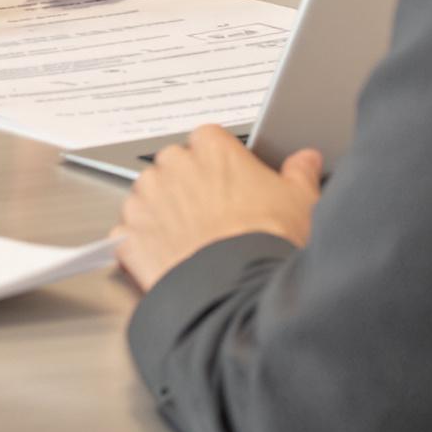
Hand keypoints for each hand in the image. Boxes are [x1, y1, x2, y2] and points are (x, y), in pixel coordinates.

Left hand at [114, 124, 323, 291]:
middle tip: (209, 216)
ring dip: (159, 214)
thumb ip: (299, 173)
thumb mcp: (299, 201)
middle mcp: (173, 165)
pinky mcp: (128, 236)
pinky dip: (138, 246)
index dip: (217, 166)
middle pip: (173, 166)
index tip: (227, 184)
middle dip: (185, 186)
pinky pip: (126, 234)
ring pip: (146, 198)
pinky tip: (164, 260)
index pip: (207, 140)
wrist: (238, 291)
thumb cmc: (267, 242)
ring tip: (187, 242)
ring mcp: (146, 200)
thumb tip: (306, 160)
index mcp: (211, 147)